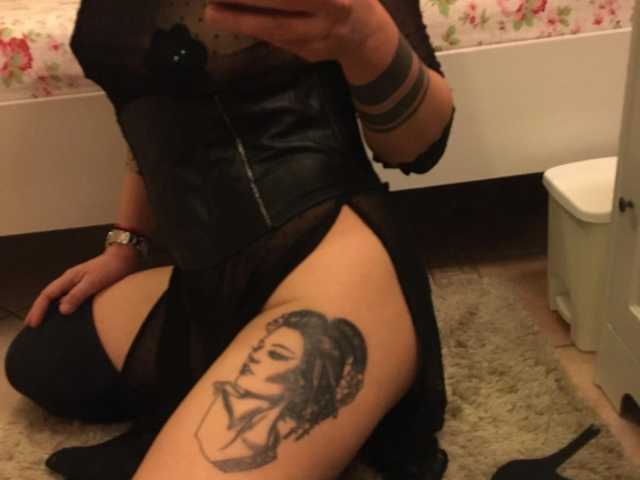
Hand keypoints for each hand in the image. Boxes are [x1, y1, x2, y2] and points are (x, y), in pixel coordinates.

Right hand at [24, 246, 141, 327]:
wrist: (124, 258)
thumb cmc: (110, 269)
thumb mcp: (93, 282)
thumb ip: (77, 295)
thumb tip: (61, 310)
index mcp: (68, 278)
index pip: (47, 295)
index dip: (38, 309)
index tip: (33, 324)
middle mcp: (70, 280)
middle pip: (49, 296)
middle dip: (39, 310)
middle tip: (30, 326)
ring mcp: (78, 282)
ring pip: (57, 297)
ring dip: (49, 309)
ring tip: (43, 322)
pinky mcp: (86, 286)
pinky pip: (68, 298)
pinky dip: (62, 307)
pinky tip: (64, 315)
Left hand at [204, 0, 386, 62]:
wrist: (369, 37)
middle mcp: (327, 19)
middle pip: (280, 13)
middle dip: (245, 4)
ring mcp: (317, 40)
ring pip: (275, 31)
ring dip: (241, 22)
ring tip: (212, 12)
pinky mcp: (308, 54)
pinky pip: (277, 40)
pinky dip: (254, 29)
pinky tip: (233, 20)